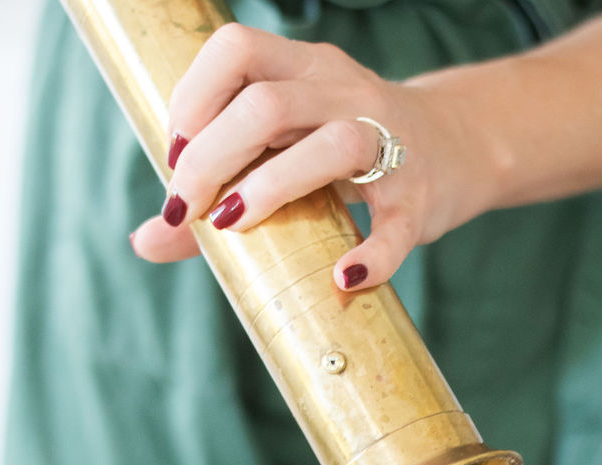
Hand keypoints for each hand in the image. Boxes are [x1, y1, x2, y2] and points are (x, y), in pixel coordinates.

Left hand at [130, 24, 493, 290]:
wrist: (457, 149)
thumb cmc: (349, 155)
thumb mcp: (286, 151)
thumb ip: (215, 191)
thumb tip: (144, 239)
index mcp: (304, 68)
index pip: (236, 50)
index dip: (193, 98)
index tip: (174, 155)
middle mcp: (345, 93)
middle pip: (267, 103)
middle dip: (211, 157)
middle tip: (187, 208)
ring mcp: (388, 145)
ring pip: (331, 144)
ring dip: (272, 186)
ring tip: (236, 226)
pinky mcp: (419, 201)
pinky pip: (394, 225)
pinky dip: (370, 254)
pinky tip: (343, 277)